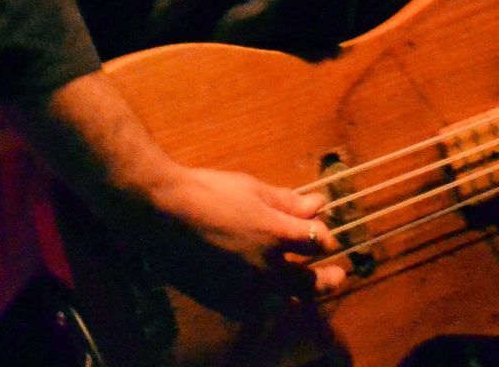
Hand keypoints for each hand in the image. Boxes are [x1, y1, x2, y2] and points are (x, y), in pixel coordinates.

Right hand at [142, 164, 345, 297]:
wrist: (160, 212)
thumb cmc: (207, 192)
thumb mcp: (253, 189)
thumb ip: (288, 202)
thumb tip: (319, 205)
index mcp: (275, 235)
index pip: (317, 243)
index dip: (325, 238)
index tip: (325, 234)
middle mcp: (264, 268)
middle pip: (308, 283)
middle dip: (327, 280)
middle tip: (338, 276)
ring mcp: (242, 289)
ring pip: (282, 301)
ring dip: (296, 294)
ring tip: (301, 288)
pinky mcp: (221, 300)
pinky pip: (252, 309)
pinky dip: (264, 303)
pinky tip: (264, 295)